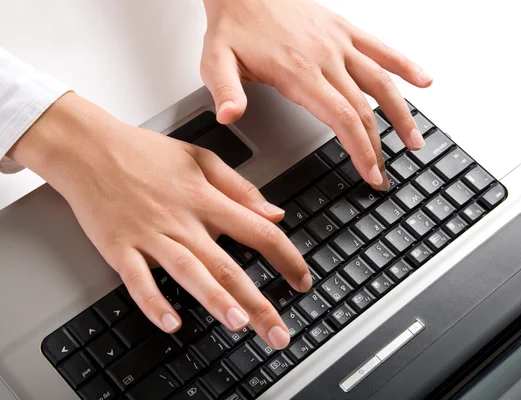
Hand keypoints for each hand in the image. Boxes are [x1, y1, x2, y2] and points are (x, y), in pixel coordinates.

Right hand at [8, 93, 311, 349]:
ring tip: (238, 323)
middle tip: (277, 331)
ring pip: (189, 272)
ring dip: (215, 299)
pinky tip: (171, 323)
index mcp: (206, 199)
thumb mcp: (201, 159)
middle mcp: (182, 220)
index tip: (302, 281)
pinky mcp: (119, 248)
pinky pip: (137, 280)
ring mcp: (150, 236)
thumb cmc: (144, 153)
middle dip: (257, 302)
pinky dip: (154, 302)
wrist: (89, 148)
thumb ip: (240, 188)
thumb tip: (275, 213)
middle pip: (227, 265)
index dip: (286, 259)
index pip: (259, 232)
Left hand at [201, 0, 432, 190]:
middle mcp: (326, 58)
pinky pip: (381, 48)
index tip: (371, 172)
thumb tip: (230, 117)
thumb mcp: (216, 60)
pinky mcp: (344, 30)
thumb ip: (224, 91)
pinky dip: (405, 65)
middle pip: (364, 109)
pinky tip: (424, 81)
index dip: (361, 149)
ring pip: (381, 82)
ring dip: (402, 114)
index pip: (342, 118)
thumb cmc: (234, 23)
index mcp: (299, 72)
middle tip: (385, 174)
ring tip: (414, 140)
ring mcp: (339, 43)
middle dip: (378, 146)